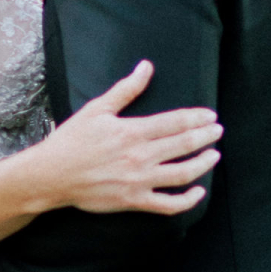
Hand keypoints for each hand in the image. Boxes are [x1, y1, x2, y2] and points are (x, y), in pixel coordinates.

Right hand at [33, 61, 220, 214]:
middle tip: (218, 132)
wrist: (51, 175)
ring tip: (214, 156)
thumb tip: (146, 66)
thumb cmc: (72, 140)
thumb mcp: (97, 109)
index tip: (210, 116)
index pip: (175, 122)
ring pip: (182, 173)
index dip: (197, 118)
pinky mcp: (134, 201)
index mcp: (132, 131)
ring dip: (203, 164)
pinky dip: (187, 200)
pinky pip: (168, 205)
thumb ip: (126, 89)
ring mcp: (139, 180)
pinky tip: (198, 191)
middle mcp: (140, 156)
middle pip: (183, 145)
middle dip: (206, 137)